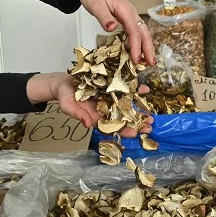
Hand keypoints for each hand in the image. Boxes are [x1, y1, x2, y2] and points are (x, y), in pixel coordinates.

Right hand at [30, 73, 152, 136]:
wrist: (64, 83)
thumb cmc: (64, 96)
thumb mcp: (67, 105)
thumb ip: (77, 114)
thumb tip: (87, 124)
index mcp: (96, 117)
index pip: (111, 126)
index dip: (123, 130)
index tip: (134, 133)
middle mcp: (105, 110)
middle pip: (123, 118)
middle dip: (136, 123)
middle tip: (150, 127)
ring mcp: (109, 99)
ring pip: (127, 106)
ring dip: (139, 110)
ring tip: (151, 115)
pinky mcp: (111, 87)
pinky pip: (125, 90)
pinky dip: (135, 90)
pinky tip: (145, 90)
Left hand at [76, 0, 156, 65]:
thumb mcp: (96, 6)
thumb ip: (104, 18)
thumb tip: (112, 28)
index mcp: (126, 10)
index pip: (134, 31)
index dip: (136, 46)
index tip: (136, 60)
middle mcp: (131, 13)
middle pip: (143, 32)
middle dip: (148, 48)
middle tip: (151, 64)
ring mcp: (130, 15)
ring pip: (142, 32)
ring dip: (145, 46)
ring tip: (147, 61)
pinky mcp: (126, 18)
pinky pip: (135, 31)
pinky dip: (138, 42)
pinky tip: (137, 51)